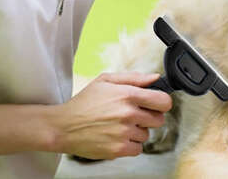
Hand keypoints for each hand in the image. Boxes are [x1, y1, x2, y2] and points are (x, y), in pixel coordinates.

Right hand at [50, 72, 171, 159]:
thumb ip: (134, 78)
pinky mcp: (118, 150)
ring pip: (147, 134)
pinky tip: (118, 136)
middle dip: (150, 117)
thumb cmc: (84, 102)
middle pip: (159, 119)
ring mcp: (124, 133)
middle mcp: (128, 114)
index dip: (163, 102)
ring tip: (120, 125)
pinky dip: (131, 144)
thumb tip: (155, 78)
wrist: (64, 126)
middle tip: (136, 115)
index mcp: (128, 95)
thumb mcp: (107, 80)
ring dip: (138, 131)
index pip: (163, 101)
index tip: (158, 104)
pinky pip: (138, 149)